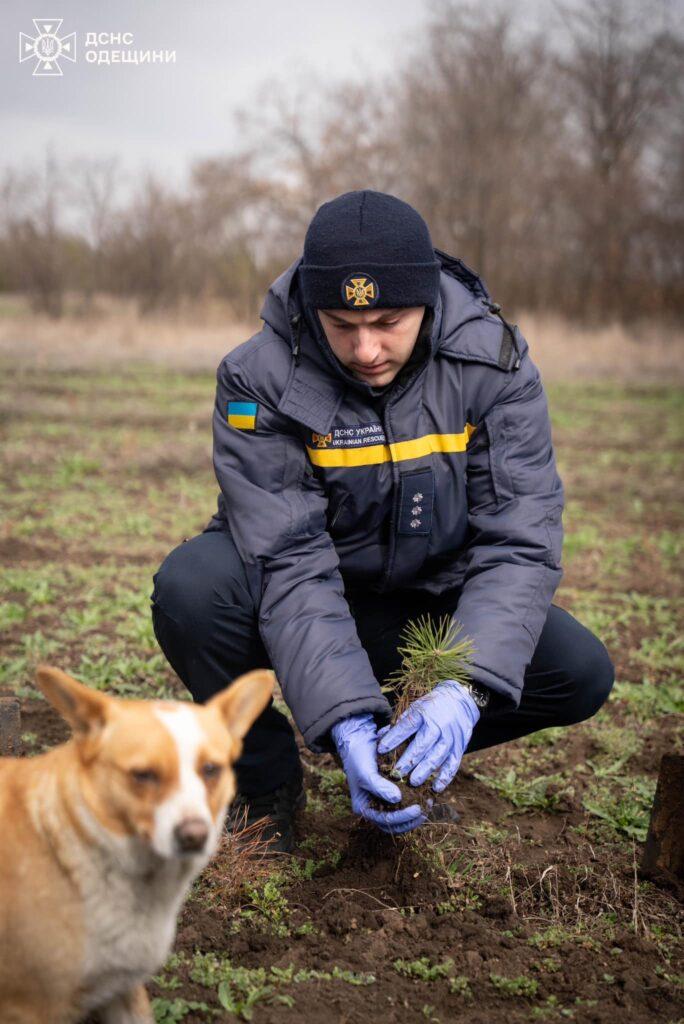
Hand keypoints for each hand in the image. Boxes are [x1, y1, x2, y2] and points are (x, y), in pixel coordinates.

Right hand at [331, 713, 426, 834]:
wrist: (359, 743)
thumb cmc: (359, 758)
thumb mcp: (366, 772)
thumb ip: (379, 787)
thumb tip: (397, 799)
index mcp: (364, 808)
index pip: (385, 821)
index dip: (402, 818)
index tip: (417, 809)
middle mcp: (373, 808)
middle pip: (395, 824)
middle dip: (412, 819)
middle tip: (426, 810)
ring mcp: (382, 801)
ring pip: (401, 816)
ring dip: (415, 814)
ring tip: (429, 804)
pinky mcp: (391, 792)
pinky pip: (404, 802)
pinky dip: (415, 801)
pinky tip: (426, 796)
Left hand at [377, 681, 479, 793]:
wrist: (460, 701)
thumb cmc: (431, 708)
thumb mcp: (415, 708)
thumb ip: (400, 724)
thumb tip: (380, 737)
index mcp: (423, 714)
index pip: (406, 727)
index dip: (393, 738)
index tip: (380, 750)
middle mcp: (437, 725)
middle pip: (421, 745)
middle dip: (408, 760)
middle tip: (396, 773)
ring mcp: (450, 737)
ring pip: (437, 756)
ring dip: (424, 771)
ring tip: (413, 782)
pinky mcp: (459, 747)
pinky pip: (453, 764)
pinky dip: (445, 777)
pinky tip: (435, 788)